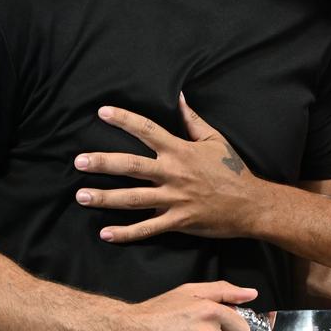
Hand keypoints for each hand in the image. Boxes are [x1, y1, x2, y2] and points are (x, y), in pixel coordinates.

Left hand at [74, 94, 268, 242]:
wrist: (251, 204)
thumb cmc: (232, 169)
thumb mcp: (214, 140)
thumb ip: (193, 119)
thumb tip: (180, 96)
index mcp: (180, 150)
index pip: (147, 130)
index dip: (124, 120)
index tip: (102, 112)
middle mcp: (173, 173)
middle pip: (131, 166)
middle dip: (103, 163)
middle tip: (78, 161)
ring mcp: (174, 199)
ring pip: (133, 198)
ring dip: (105, 198)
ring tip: (81, 196)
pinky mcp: (178, 221)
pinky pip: (148, 228)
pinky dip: (126, 233)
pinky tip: (105, 233)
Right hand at [125, 281, 255, 330]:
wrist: (134, 327)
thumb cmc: (161, 311)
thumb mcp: (191, 291)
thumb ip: (224, 291)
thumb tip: (251, 294)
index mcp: (210, 311)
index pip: (242, 326)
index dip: (237, 327)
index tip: (226, 326)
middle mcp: (207, 330)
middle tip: (199, 326)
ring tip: (189, 329)